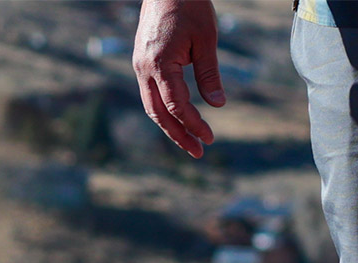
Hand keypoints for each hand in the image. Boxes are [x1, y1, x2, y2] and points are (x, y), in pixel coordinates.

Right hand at [134, 0, 223, 157]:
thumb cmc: (189, 6)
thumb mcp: (206, 40)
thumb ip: (209, 74)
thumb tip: (217, 105)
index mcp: (159, 64)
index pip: (177, 106)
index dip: (193, 125)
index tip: (209, 138)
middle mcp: (144, 68)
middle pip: (159, 113)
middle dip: (178, 135)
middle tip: (199, 152)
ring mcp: (140, 65)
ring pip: (152, 106)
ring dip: (170, 126)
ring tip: (190, 140)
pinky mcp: (142, 61)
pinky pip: (151, 93)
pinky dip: (164, 109)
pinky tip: (180, 117)